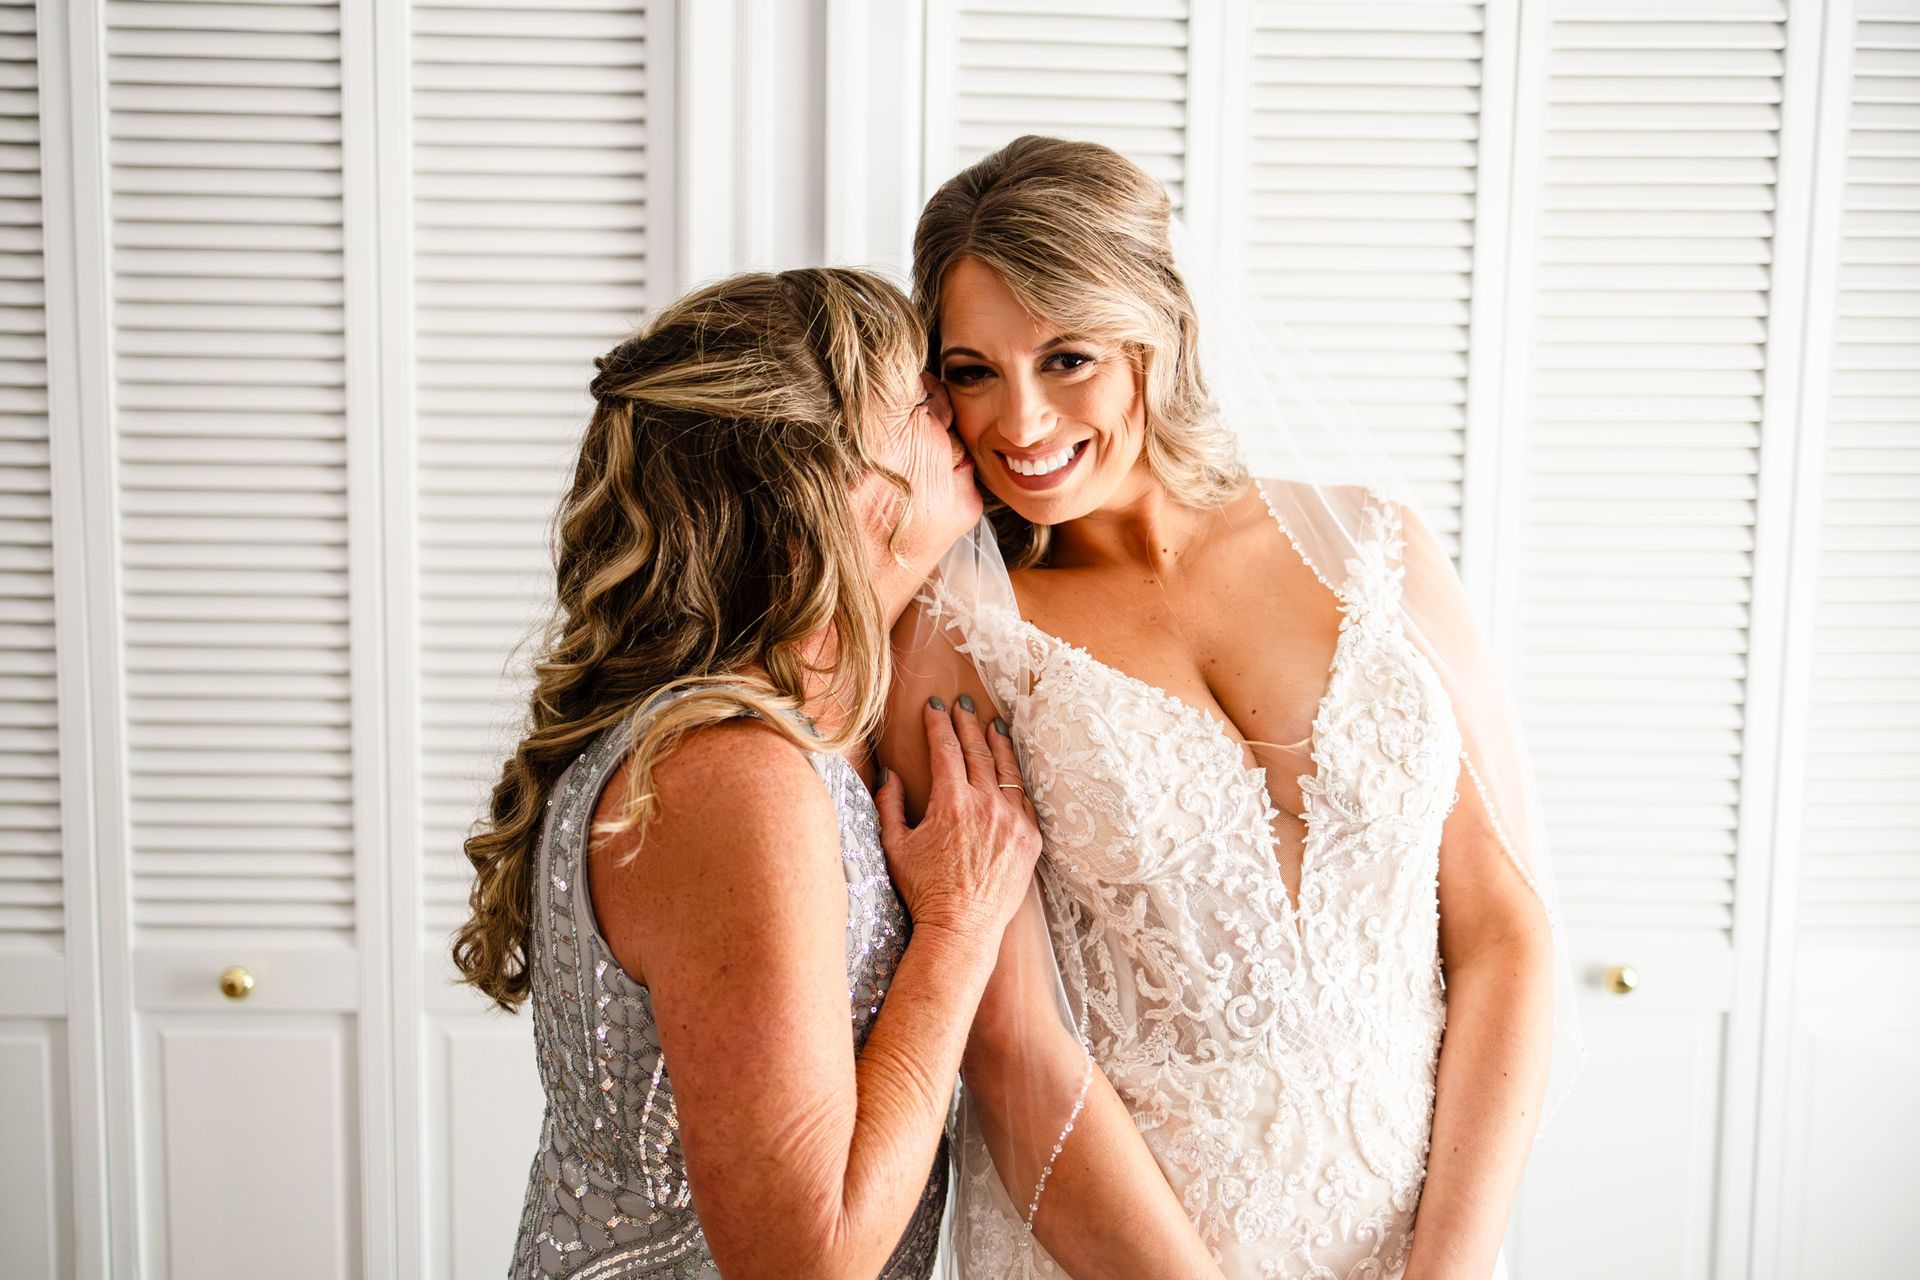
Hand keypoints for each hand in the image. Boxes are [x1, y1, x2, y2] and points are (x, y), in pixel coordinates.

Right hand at [875, 696, 1040, 942]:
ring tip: (993, 725)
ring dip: (998, 743)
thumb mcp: (895, 846)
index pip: (945, 748)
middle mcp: (986, 805)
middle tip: (963, 704)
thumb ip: (889, 805)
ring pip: (1007, 770)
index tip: (934, 706)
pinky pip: (1024, 799)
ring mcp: (1013, 820)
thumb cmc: (924, 890)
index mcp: (951, 802)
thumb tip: (889, 774)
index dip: (938, 724)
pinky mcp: (1030, 838)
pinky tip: (1010, 770)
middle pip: (978, 751)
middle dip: (968, 723)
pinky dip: (1015, 780)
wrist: (962, 928)